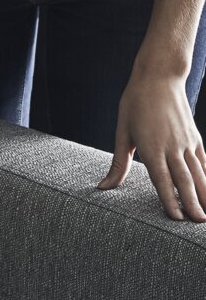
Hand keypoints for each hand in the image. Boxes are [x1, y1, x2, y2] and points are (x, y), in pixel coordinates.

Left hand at [98, 70, 205, 221]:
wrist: (160, 76)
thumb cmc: (135, 104)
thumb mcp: (122, 134)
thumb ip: (118, 164)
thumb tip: (104, 187)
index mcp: (153, 149)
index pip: (163, 181)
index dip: (170, 201)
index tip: (176, 218)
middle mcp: (173, 147)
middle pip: (185, 181)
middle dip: (193, 204)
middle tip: (198, 223)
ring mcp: (187, 142)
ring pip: (199, 172)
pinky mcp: (195, 137)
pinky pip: (205, 160)